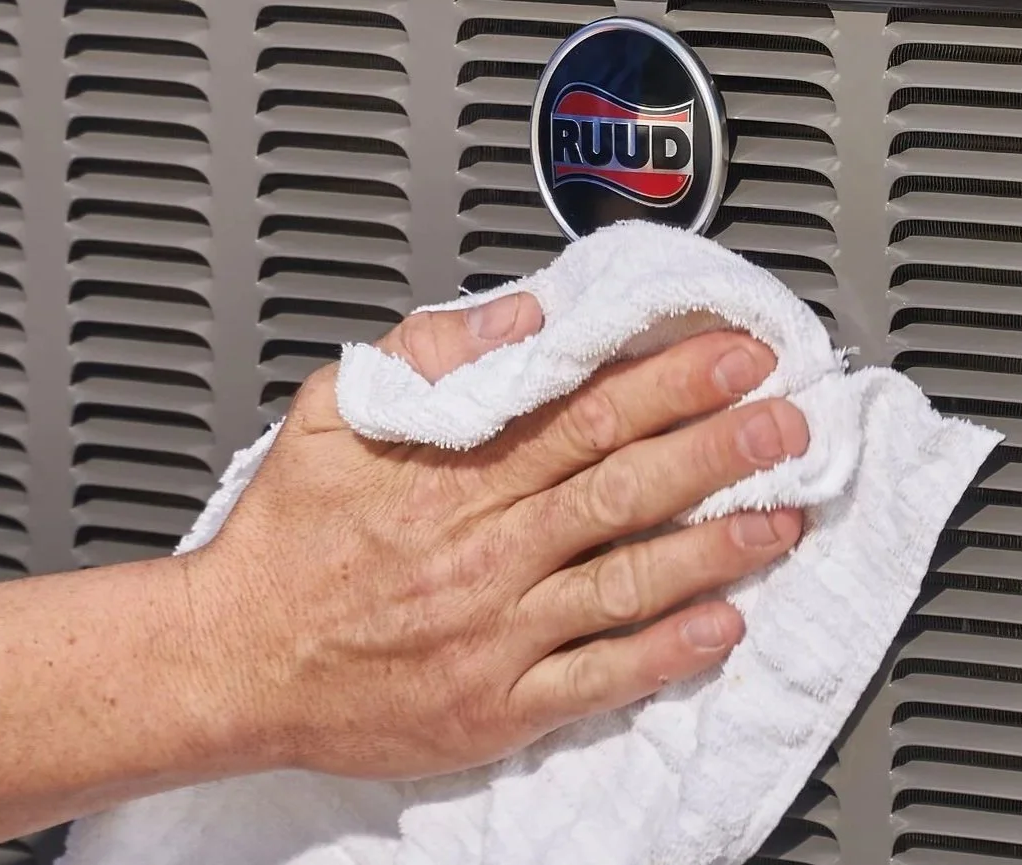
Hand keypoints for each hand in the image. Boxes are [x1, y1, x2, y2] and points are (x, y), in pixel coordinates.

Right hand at [183, 293, 808, 779]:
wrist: (234, 658)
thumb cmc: (287, 535)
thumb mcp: (333, 410)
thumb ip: (428, 352)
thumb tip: (516, 317)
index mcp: (456, 473)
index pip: (586, 411)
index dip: (670, 380)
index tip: (730, 354)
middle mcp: (488, 548)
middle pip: (625, 484)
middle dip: (719, 446)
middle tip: (788, 420)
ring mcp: (499, 631)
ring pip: (630, 576)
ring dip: (717, 542)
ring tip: (783, 513)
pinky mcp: (498, 704)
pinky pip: (600, 677)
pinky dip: (667, 651)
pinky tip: (722, 625)